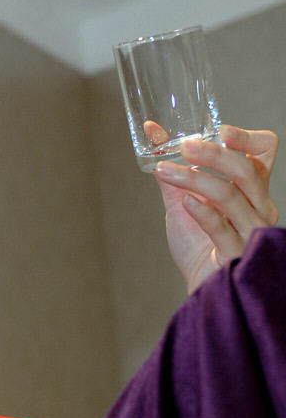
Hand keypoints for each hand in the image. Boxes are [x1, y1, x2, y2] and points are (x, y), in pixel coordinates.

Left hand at [147, 122, 279, 293]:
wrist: (201, 288)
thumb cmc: (199, 245)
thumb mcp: (183, 201)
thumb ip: (172, 170)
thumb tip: (153, 133)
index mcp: (250, 190)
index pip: (264, 152)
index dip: (247, 138)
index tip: (221, 130)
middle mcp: (258, 207)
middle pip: (246, 170)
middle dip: (214, 154)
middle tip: (184, 146)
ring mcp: (250, 232)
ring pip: (229, 195)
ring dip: (193, 179)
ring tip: (164, 171)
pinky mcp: (236, 255)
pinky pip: (223, 229)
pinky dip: (203, 212)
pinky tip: (185, 202)